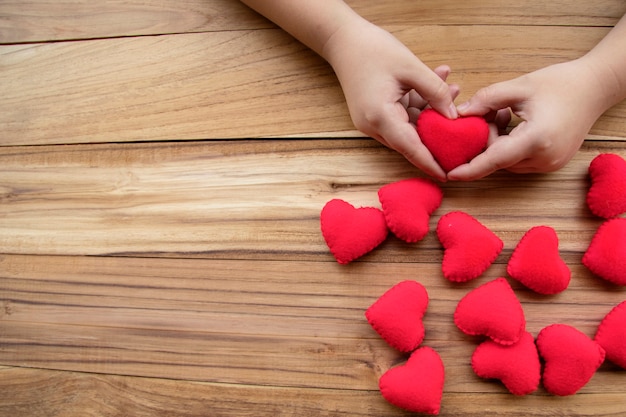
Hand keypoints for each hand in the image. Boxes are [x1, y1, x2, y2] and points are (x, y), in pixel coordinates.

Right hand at [323, 20, 458, 180]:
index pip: (411, 148)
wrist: (343, 40)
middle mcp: (373, 126)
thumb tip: (453, 115)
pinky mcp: (374, 114)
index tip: (447, 176)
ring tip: (454, 88)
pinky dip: (419, 105)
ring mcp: (372, 121)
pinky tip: (438, 84)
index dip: (430, 163)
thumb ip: (435, 91)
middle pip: (411, 141)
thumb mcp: (411, 67)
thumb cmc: (373, 49)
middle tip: (464, 124)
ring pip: (409, 127)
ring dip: (431, 112)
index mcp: (380, 117)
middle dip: (438, 132)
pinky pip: (402, 116)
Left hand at [449, 58, 609, 180]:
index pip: (495, 160)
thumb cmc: (560, 83)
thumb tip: (459, 114)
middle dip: (485, 138)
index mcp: (537, 139)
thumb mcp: (519, 86)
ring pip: (507, 161)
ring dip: (497, 142)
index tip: (450, 174)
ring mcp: (550, 164)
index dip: (471, 169)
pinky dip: (509, 145)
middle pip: (498, 159)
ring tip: (505, 114)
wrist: (596, 87)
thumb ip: (486, 100)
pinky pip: (519, 160)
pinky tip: (513, 123)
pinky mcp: (551, 163)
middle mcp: (544, 158)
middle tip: (492, 111)